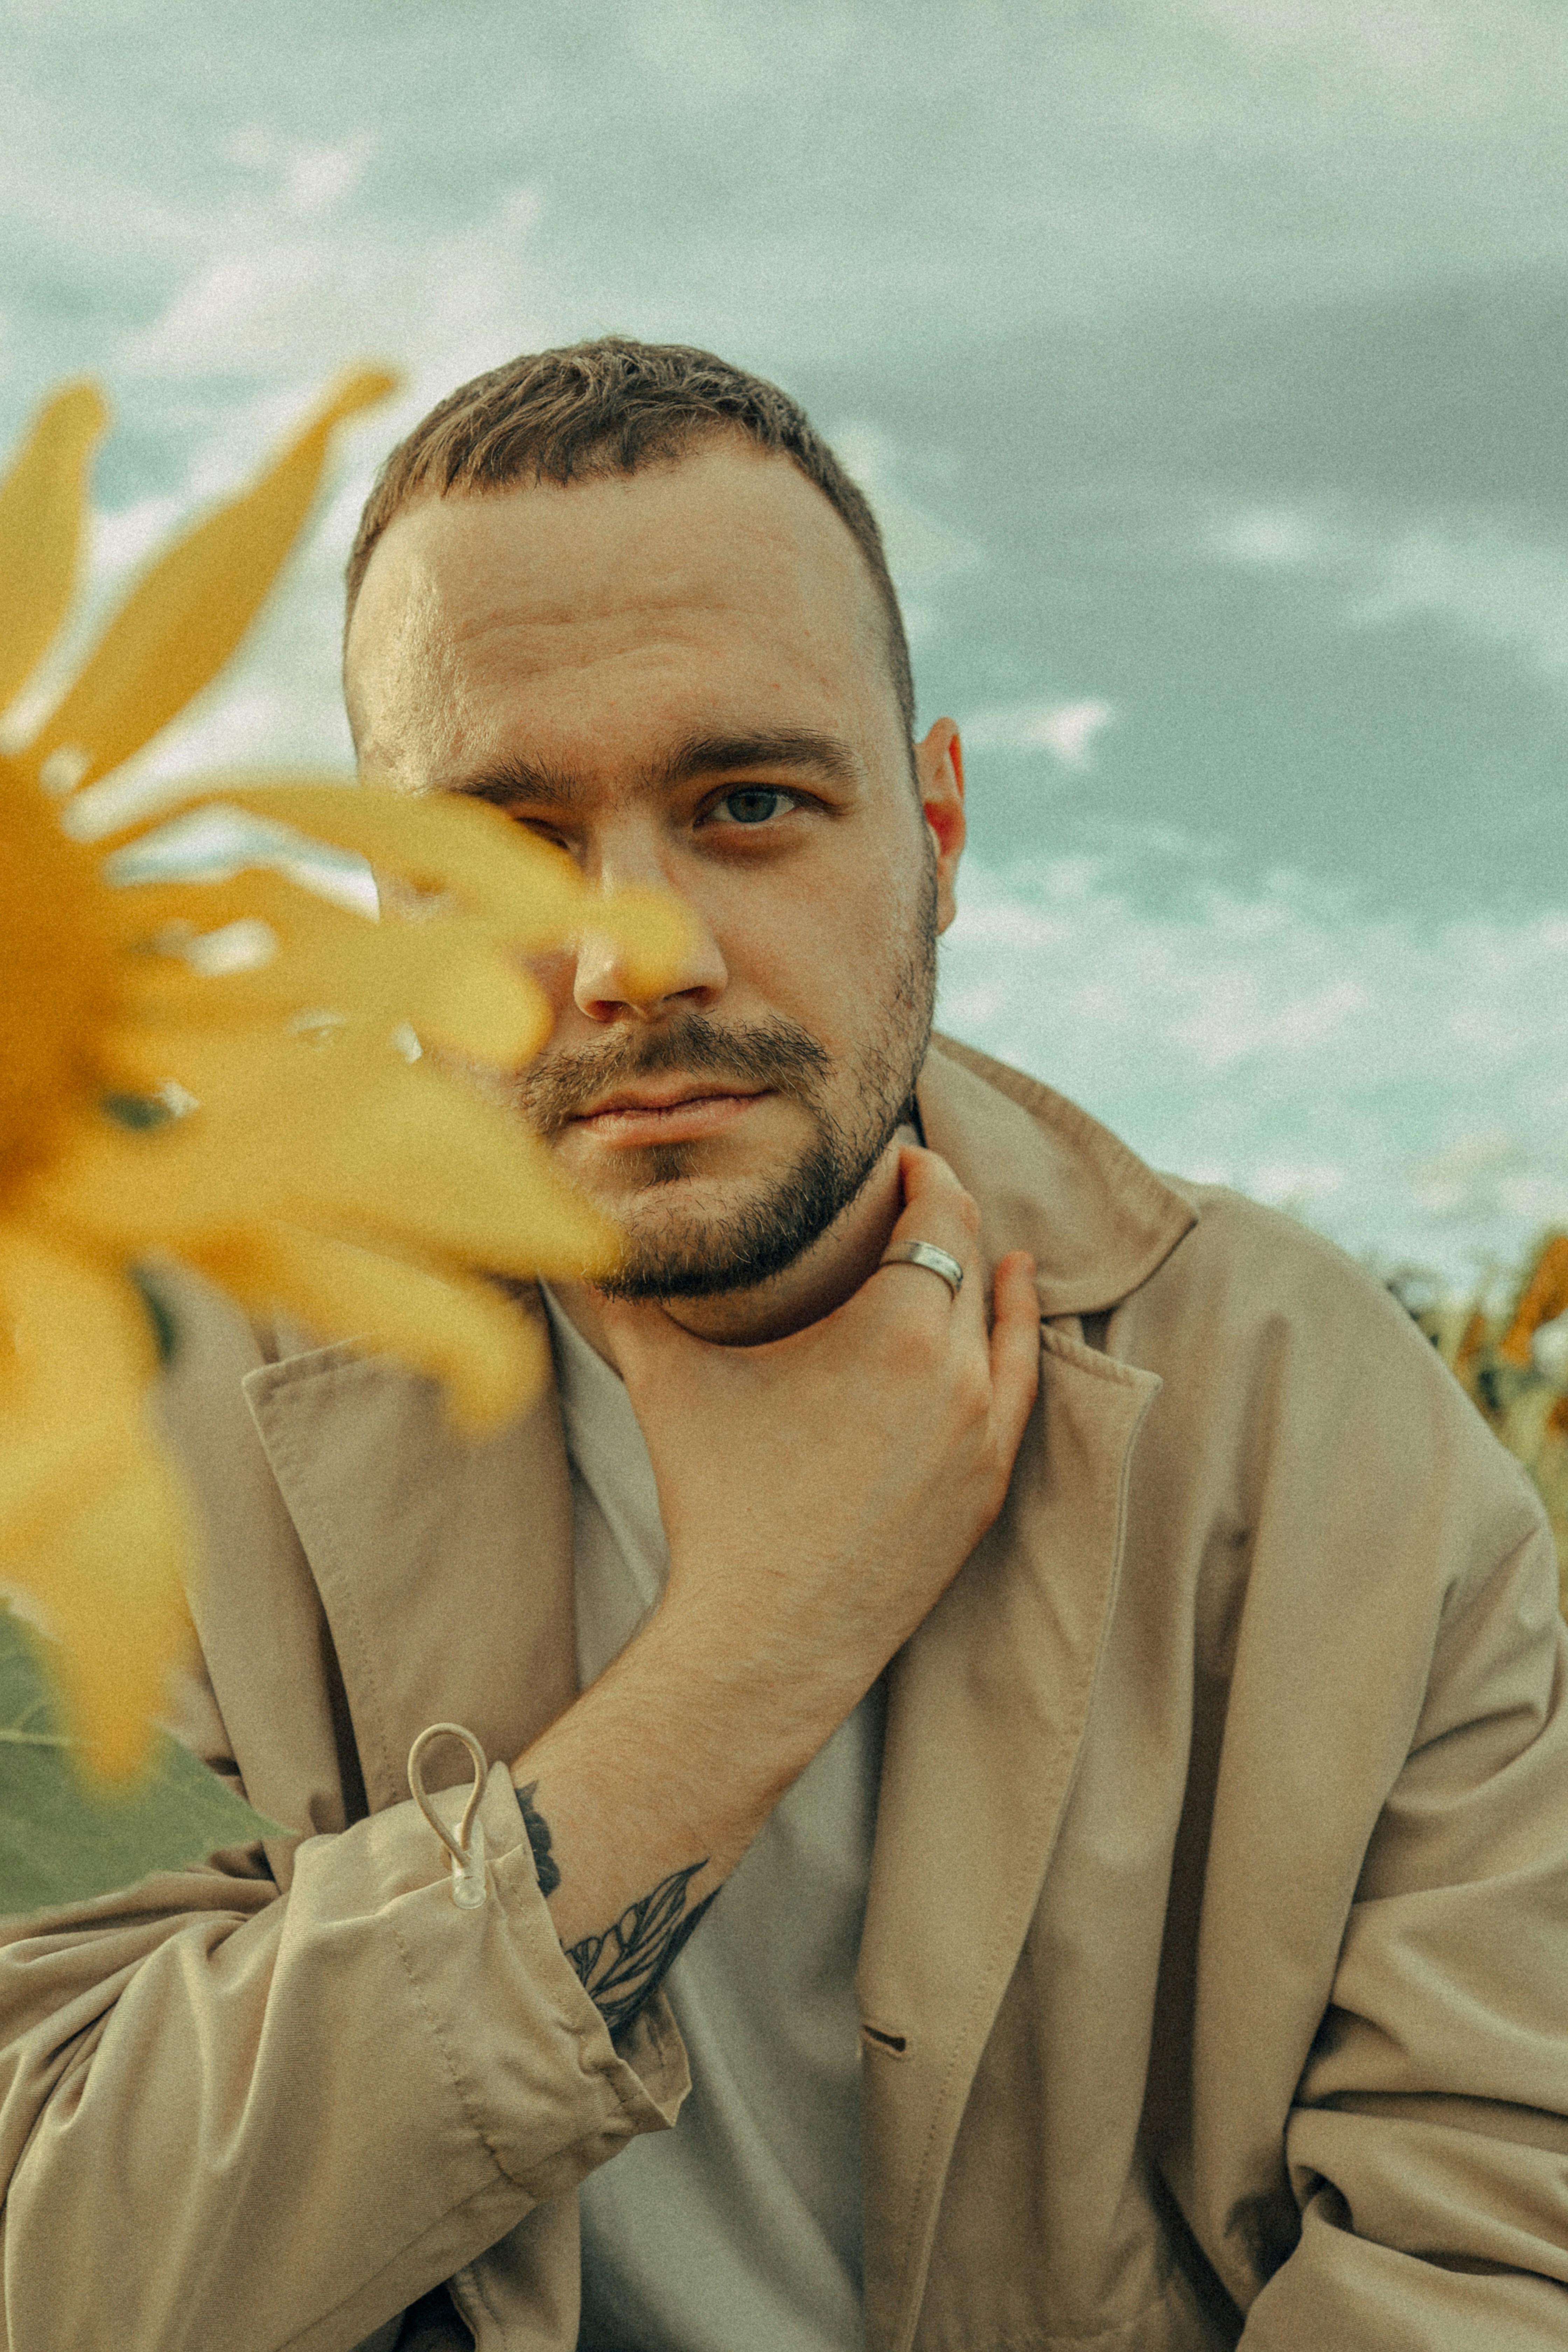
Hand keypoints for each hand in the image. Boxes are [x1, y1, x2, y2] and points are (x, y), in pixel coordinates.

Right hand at [595, 1148, 1039, 1720]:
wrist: (767, 1638)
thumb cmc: (720, 1504)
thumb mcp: (669, 1382)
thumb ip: (629, 1300)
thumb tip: (579, 1241)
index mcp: (899, 1330)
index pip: (940, 1213)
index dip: (929, 1173)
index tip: (908, 1156)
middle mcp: (961, 1376)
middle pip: (974, 1265)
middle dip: (951, 1221)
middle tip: (925, 1194)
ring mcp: (986, 1438)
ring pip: (1010, 1334)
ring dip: (998, 1286)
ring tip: (995, 1255)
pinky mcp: (988, 1490)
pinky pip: (1018, 1397)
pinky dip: (1014, 1352)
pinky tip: (1006, 1334)